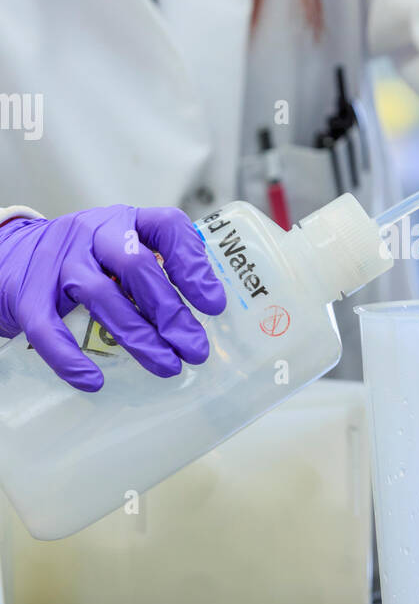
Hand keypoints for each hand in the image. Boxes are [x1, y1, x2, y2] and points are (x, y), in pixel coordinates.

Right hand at [0, 205, 226, 390]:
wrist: (11, 256)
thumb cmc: (82, 258)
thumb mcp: (120, 247)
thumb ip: (156, 269)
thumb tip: (206, 317)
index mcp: (125, 221)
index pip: (167, 226)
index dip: (193, 264)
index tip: (214, 304)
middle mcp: (93, 234)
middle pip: (136, 265)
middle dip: (170, 311)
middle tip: (195, 348)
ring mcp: (59, 262)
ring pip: (101, 297)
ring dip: (138, 336)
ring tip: (166, 366)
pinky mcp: (29, 294)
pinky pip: (49, 329)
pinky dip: (71, 359)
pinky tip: (95, 382)